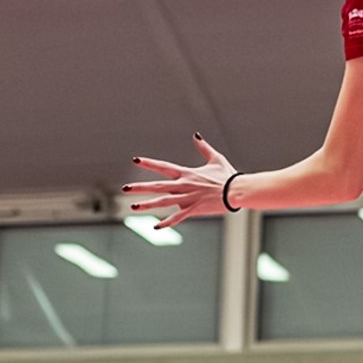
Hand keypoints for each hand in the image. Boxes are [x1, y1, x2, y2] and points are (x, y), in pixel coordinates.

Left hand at [123, 135, 237, 230]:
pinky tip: (156, 226)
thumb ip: (204, 147)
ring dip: (148, 205)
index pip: (163, 167)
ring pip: (163, 202)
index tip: (136, 160)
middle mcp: (184, 185)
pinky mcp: (194, 209)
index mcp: (187, 173)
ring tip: (133, 207)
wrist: (237, 191)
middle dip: (140, 188)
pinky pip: (178, 217)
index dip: (149, 163)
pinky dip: (167, 222)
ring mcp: (188, 198)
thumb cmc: (228, 175)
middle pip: (157, 186)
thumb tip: (196, 135)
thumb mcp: (216, 159)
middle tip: (125, 189)